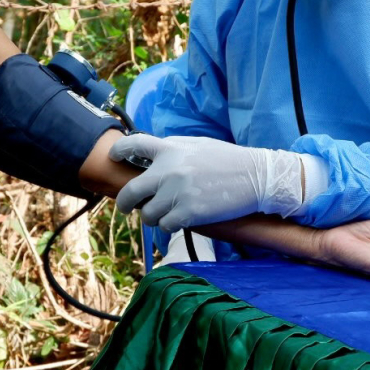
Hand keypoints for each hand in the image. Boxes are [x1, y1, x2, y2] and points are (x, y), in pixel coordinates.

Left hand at [111, 134, 303, 230]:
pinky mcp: (189, 212)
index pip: (134, 145)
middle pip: (131, 191)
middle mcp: (169, 170)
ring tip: (164, 214)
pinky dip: (169, 225)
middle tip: (125, 208)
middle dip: (124, 203)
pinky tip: (179, 220)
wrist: (255, 176)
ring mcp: (177, 193)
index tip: (113, 157)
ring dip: (153, 216)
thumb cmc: (228, 160)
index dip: (119, 151)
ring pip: (148, 214)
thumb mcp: (198, 145)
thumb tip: (151, 158)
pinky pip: (165, 225)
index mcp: (171, 149)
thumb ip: (173, 149)